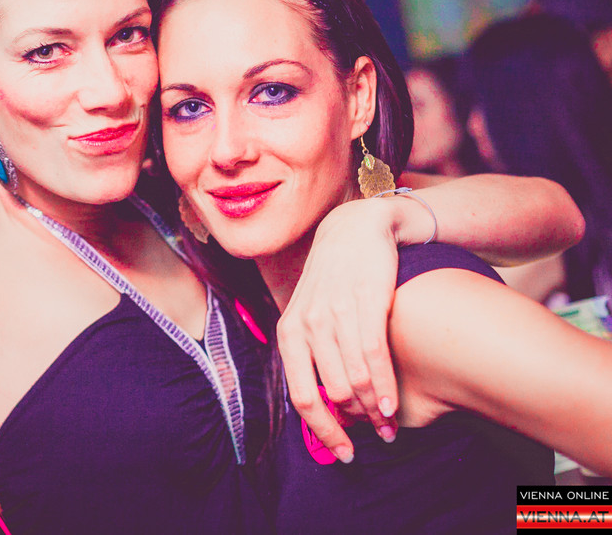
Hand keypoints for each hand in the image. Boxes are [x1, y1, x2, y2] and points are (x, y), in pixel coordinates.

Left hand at [276, 198, 400, 461]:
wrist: (355, 229)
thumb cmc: (334, 281)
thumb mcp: (310, 315)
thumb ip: (313, 356)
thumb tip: (324, 407)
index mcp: (289, 333)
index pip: (300, 396)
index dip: (323, 432)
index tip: (345, 453)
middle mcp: (307, 324)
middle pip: (331, 394)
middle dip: (357, 423)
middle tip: (379, 436)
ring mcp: (334, 312)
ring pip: (353, 379)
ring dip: (374, 410)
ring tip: (390, 425)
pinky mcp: (364, 301)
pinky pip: (372, 355)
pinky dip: (383, 386)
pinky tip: (392, 404)